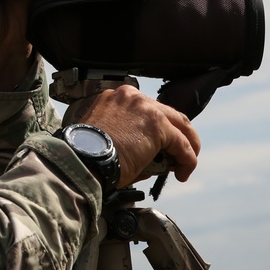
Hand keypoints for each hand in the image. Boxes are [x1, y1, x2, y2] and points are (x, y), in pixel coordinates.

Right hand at [66, 85, 200, 186]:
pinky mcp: (157, 125)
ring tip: (186, 165)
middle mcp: (131, 97)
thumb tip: (151, 159)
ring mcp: (145, 108)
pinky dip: (187, 159)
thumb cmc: (87, 155)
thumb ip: (128, 139)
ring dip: (187, 146)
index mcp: (115, 98)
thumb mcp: (106, 138)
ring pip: (179, 125)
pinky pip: (181, 144)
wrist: (82, 159)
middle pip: (167, 113)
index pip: (146, 110)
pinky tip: (183, 172)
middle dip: (178, 134)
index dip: (158, 129)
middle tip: (180, 153)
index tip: (160, 146)